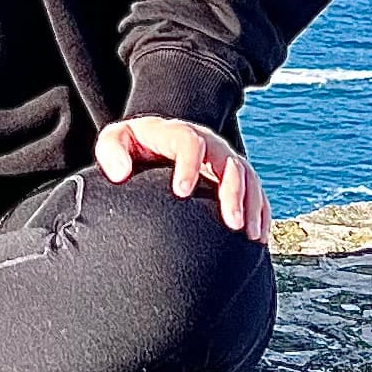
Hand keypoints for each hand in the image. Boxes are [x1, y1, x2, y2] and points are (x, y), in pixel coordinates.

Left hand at [95, 115, 271, 238]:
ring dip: (252, 205)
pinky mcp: (235, 177)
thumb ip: (111, 151)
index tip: (181, 193)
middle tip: (230, 222)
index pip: (189, 142)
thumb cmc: (132, 147)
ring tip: (249, 235)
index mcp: (178, 134)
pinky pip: (255, 192)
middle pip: (229, 162)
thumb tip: (120, 173)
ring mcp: (224, 160)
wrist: (155, 144)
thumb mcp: (115, 141)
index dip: (189, 165)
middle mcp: (209, 144)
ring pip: (248, 178)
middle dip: (232, 192)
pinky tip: (259, 237)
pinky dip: (260, 213)